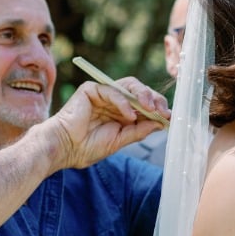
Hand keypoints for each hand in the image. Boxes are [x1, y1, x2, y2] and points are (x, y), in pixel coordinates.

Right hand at [44, 77, 169, 168]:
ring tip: (151, 109)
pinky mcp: (91, 90)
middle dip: (155, 99)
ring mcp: (102, 94)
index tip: (170, 117)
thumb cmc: (87, 147)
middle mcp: (113, 101)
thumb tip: (160, 123)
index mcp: (121, 112)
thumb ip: (139, 131)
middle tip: (163, 111)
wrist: (64, 149)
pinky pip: (112, 91)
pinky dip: (123, 102)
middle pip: (139, 92)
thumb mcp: (120, 140)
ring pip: (129, 86)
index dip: (158, 108)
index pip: (143, 104)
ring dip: (143, 96)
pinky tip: (129, 115)